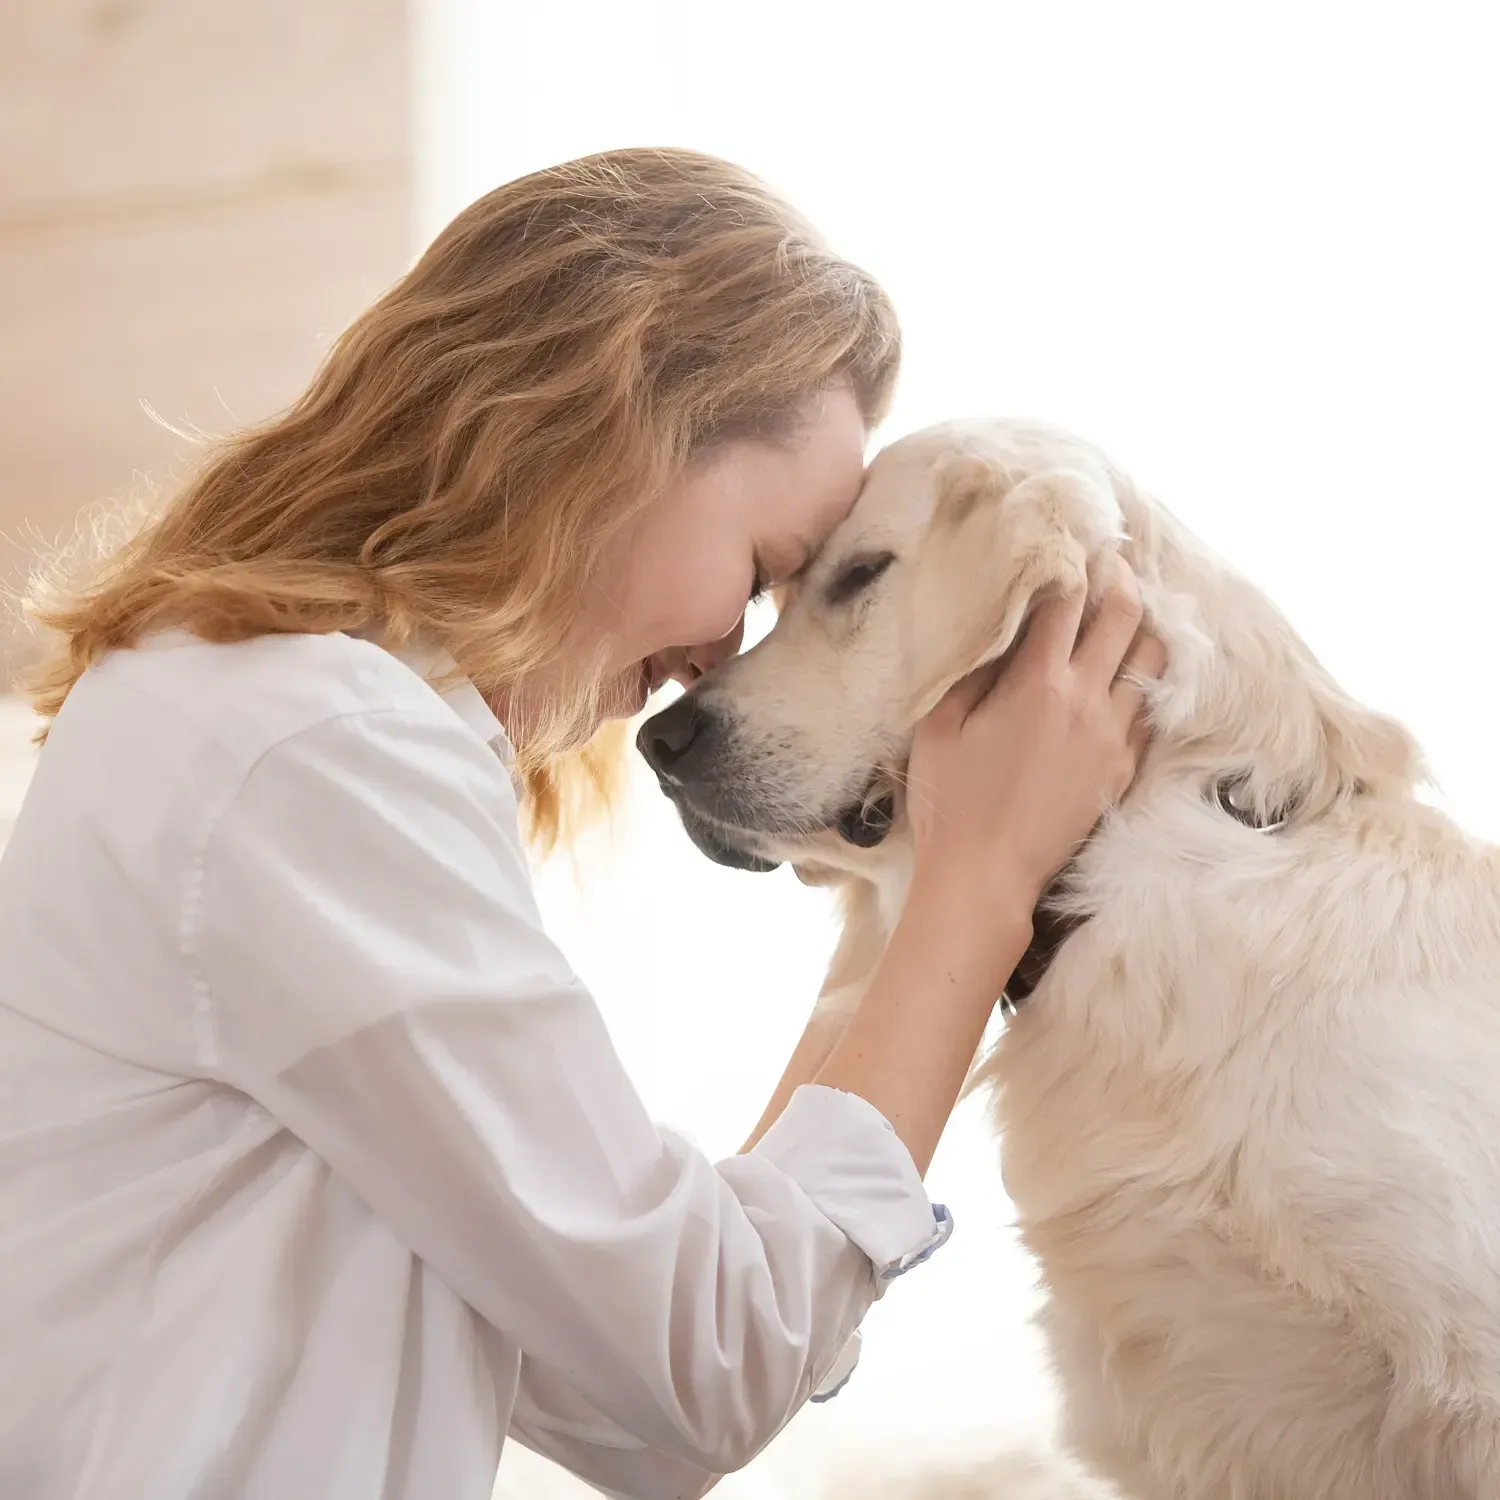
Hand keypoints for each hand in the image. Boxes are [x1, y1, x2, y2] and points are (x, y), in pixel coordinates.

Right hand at [905, 557, 1165, 915]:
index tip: (1069, 542)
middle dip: (1119, 580)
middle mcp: (1087, 703)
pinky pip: (1149, 711)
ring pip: (1152, 662)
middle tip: (1110, 561)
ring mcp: (1113, 738)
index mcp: (1038, 684)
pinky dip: (1143, 682)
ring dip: (1141, 628)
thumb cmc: (950, 801)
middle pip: (1124, 619)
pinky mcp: (1122, 771)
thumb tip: (994, 629)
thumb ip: (970, 670)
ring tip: (1127, 612)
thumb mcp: (939, 725)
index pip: (1067, 602)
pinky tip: (1129, 675)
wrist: (986, 876)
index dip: (1071, 565)